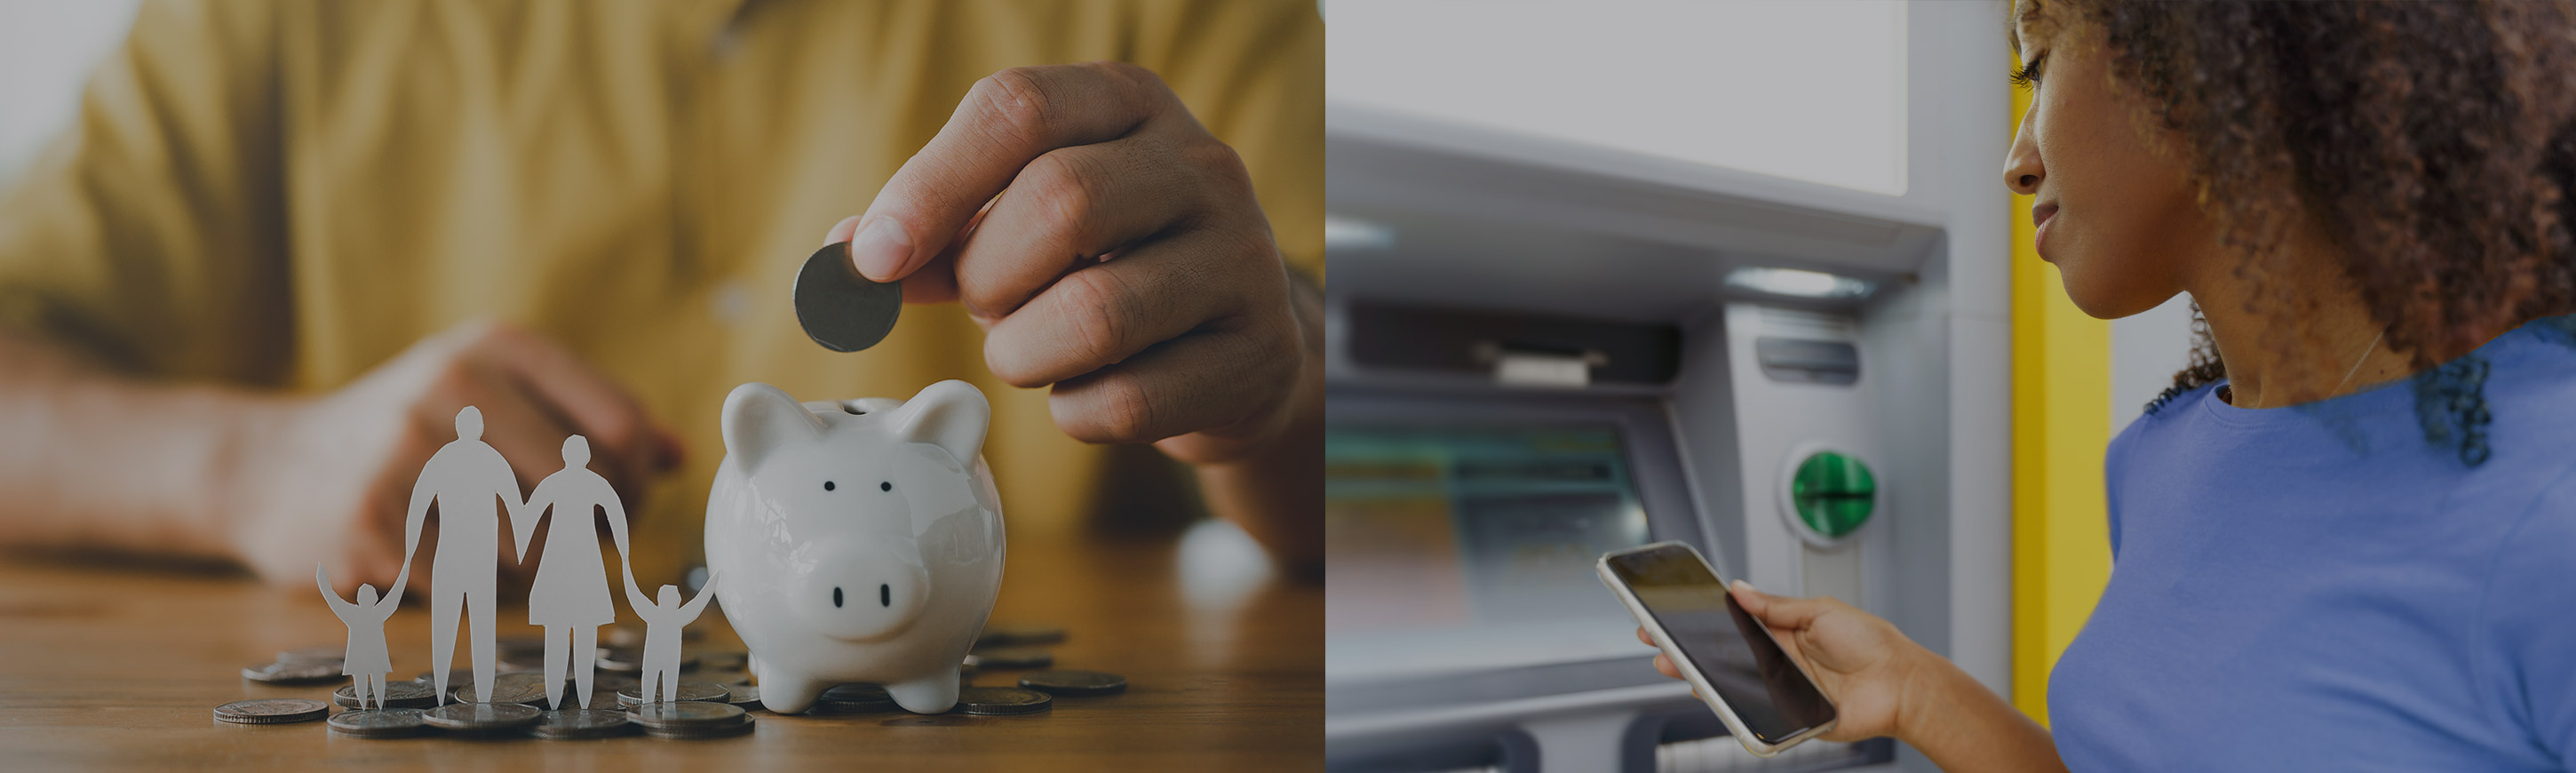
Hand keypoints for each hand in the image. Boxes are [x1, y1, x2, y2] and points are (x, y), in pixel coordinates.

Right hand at [226, 320, 679, 591]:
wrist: (271, 466)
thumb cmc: (412, 435)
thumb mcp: (497, 397)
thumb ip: (591, 421)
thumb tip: (680, 455)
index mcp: (499, 348)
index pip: (625, 431)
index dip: (636, 487)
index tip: (617, 508)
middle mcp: (454, 386)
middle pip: (589, 495)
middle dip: (593, 537)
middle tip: (569, 545)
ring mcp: (406, 451)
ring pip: (537, 549)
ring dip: (533, 573)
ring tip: (497, 551)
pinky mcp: (369, 521)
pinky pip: (472, 585)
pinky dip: (475, 593)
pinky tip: (442, 565)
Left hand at [828, 61, 1316, 464]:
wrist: (1237, 346)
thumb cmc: (1107, 269)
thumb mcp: (1020, 228)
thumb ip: (936, 235)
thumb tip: (841, 264)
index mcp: (1129, 104)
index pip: (1017, 108)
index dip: (930, 184)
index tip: (871, 257)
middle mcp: (1202, 164)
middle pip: (1061, 199)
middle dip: (989, 274)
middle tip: (982, 307)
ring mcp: (1243, 257)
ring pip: (1096, 313)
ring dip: (1025, 353)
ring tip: (1031, 352)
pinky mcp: (1259, 351)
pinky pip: (1131, 401)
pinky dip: (1078, 414)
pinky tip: (1090, 394)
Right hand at [1642, 581, 1930, 742]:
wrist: (1901, 685)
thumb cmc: (1872, 643)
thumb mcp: (1820, 610)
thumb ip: (1775, 605)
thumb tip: (1738, 589)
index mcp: (1783, 630)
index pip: (1732, 624)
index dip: (1701, 620)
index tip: (1670, 612)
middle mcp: (1777, 660)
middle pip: (1722, 655)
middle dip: (1686, 647)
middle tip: (1654, 639)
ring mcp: (1780, 688)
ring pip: (1730, 684)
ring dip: (1698, 675)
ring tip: (1671, 665)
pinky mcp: (1787, 716)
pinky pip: (1751, 712)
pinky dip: (1729, 706)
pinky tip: (1706, 693)